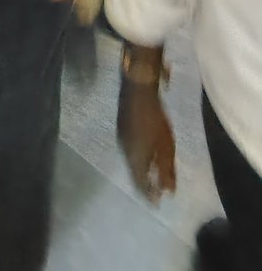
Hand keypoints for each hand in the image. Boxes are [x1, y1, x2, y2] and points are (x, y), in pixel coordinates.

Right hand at [117, 79, 176, 201]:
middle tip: (154, 192)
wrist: (137, 88)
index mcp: (134, 158)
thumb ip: (166, 169)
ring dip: (140, 170)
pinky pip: (129, 150)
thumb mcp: (165, 146)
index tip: (157, 203)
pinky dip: (137, 157)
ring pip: (130, 161)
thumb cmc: (155, 118)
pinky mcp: (121, 127)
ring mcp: (121, 138)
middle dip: (144, 184)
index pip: (140, 183)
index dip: (149, 195)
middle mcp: (124, 151)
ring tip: (151, 175)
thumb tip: (169, 192)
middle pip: (134, 173)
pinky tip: (144, 154)